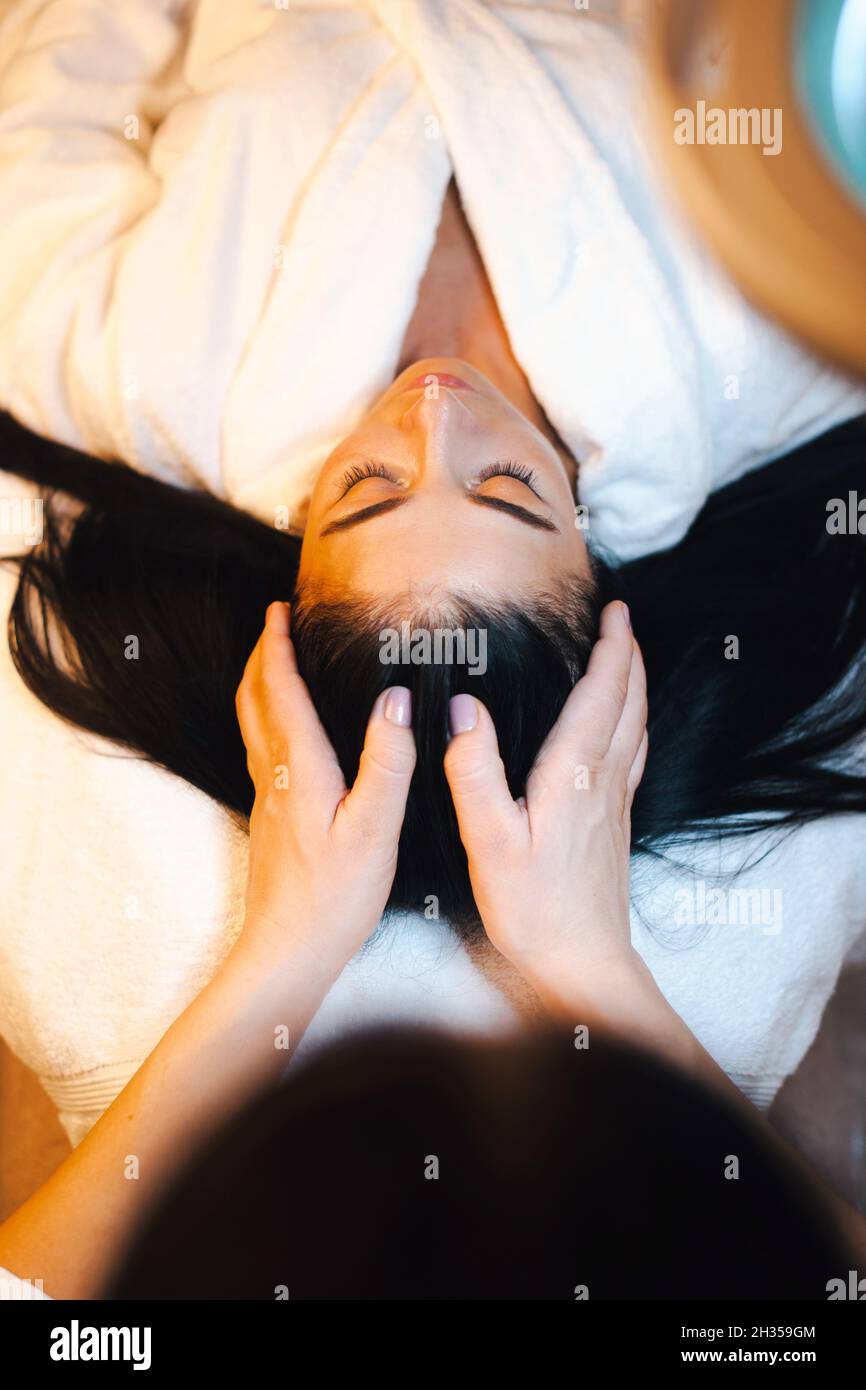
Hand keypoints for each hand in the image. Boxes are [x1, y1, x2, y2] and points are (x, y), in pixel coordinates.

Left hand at [235, 602, 415, 971]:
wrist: (287, 952)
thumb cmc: (335, 897)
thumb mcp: (376, 829)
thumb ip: (387, 762)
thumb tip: (394, 700)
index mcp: (300, 768)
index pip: (280, 690)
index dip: (276, 646)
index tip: (279, 609)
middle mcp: (275, 775)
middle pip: (253, 700)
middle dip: (261, 655)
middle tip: (275, 624)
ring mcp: (267, 798)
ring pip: (252, 725)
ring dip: (259, 684)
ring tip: (277, 662)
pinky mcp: (271, 819)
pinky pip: (261, 749)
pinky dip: (268, 717)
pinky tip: (289, 730)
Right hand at [443, 601, 646, 988]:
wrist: (583, 962)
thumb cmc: (533, 907)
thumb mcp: (489, 838)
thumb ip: (475, 769)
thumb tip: (465, 706)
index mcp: (575, 772)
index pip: (603, 693)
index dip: (613, 648)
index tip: (616, 610)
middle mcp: (604, 781)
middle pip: (630, 703)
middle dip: (629, 657)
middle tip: (621, 621)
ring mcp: (615, 804)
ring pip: (636, 728)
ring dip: (634, 687)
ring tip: (624, 662)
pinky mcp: (616, 826)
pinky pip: (632, 757)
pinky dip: (632, 725)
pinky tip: (622, 733)